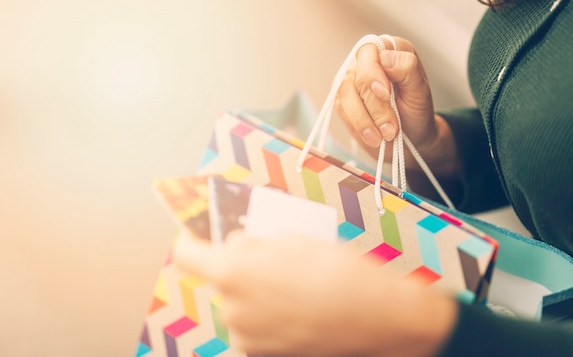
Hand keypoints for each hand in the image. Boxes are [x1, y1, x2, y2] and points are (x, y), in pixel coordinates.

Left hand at [173, 229, 456, 356]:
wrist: (378, 318)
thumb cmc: (341, 273)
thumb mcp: (295, 240)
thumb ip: (256, 242)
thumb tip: (236, 243)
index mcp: (234, 273)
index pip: (187, 254)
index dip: (191, 240)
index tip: (197, 234)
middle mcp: (233, 310)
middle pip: (222, 278)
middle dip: (241, 265)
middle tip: (273, 259)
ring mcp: (247, 337)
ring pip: (239, 303)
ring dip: (256, 292)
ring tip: (294, 286)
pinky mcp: (263, 354)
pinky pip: (254, 326)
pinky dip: (266, 316)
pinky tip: (295, 308)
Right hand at [335, 37, 456, 175]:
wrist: (410, 138)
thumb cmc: (416, 111)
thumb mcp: (420, 91)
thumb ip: (408, 69)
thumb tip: (386, 58)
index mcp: (388, 50)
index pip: (370, 51)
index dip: (373, 72)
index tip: (384, 93)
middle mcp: (366, 62)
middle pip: (358, 78)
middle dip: (375, 107)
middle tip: (391, 128)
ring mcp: (351, 81)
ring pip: (346, 95)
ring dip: (364, 120)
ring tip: (383, 137)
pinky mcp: (343, 100)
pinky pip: (342, 110)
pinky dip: (358, 126)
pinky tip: (373, 137)